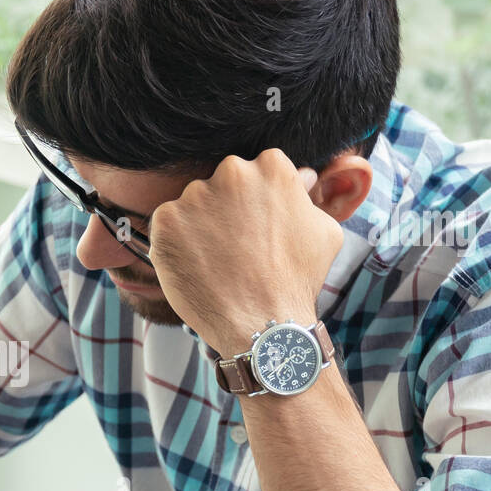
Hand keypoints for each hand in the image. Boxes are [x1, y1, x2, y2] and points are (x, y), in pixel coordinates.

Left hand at [148, 148, 344, 355]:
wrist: (261, 323)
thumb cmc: (296, 280)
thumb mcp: (324, 231)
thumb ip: (306, 197)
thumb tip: (302, 176)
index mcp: (271, 167)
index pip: (256, 172)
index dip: (255, 203)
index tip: (256, 228)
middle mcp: (232, 172)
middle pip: (223, 184)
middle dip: (226, 210)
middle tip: (235, 247)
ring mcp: (195, 195)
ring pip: (194, 205)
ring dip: (200, 227)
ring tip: (216, 262)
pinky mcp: (166, 220)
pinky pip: (167, 226)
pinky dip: (176, 244)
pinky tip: (196, 266)